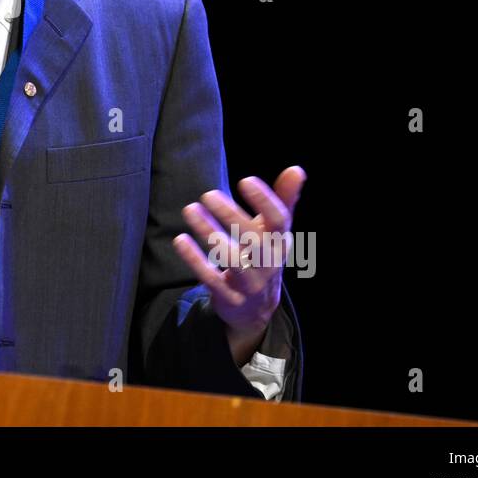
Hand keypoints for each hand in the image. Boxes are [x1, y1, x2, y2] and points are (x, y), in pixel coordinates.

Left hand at [172, 166, 305, 361]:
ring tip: (190, 210)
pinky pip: (212, 279)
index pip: (279, 220)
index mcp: (280, 242)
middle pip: (254, 240)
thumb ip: (283, 200)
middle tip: (207, 194)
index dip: (265, 201)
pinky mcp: (230, 298)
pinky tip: (180, 240)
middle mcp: (269, 263)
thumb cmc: (264, 256)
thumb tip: (297, 169)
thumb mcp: (275, 231)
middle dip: (231, 216)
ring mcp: (251, 283)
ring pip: (232, 260)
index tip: (245, 181)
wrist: (258, 308)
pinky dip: (195, 260)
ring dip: (209, 234)